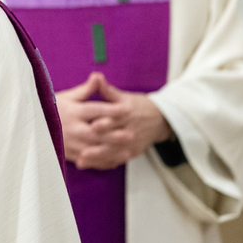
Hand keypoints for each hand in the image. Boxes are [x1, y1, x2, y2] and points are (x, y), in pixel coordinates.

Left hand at [55, 72, 172, 169]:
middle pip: (113, 139)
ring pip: (114, 152)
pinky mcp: (131, 152)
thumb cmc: (137, 106)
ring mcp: (131, 143)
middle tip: (82, 150)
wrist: (160, 120)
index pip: (115, 119)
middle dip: (98, 145)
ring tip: (82, 160)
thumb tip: (96, 77)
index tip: (92, 126)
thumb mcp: (124, 97)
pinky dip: (104, 163)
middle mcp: (129, 129)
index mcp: (126, 113)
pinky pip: (117, 159)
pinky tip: (91, 166)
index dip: (104, 123)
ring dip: (98, 157)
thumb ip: (108, 90)